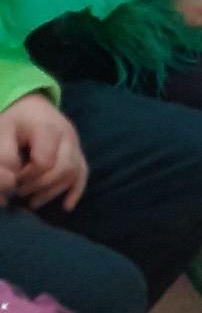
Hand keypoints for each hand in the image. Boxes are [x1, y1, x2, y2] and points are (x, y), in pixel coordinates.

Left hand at [0, 96, 86, 212]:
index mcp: (48, 128)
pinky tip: (66, 206)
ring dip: (52, 192)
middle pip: (63, 169)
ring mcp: (75, 145)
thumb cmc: (14, 120)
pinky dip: (76, 191)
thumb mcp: (2, 131)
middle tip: (19, 192)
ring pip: (74, 174)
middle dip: (40, 186)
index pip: (44, 162)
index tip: (13, 177)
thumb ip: (4, 156)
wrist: (30, 106)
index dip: (27, 175)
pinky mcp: (77, 153)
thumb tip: (10, 184)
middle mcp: (68, 136)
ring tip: (31, 201)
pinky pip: (83, 173)